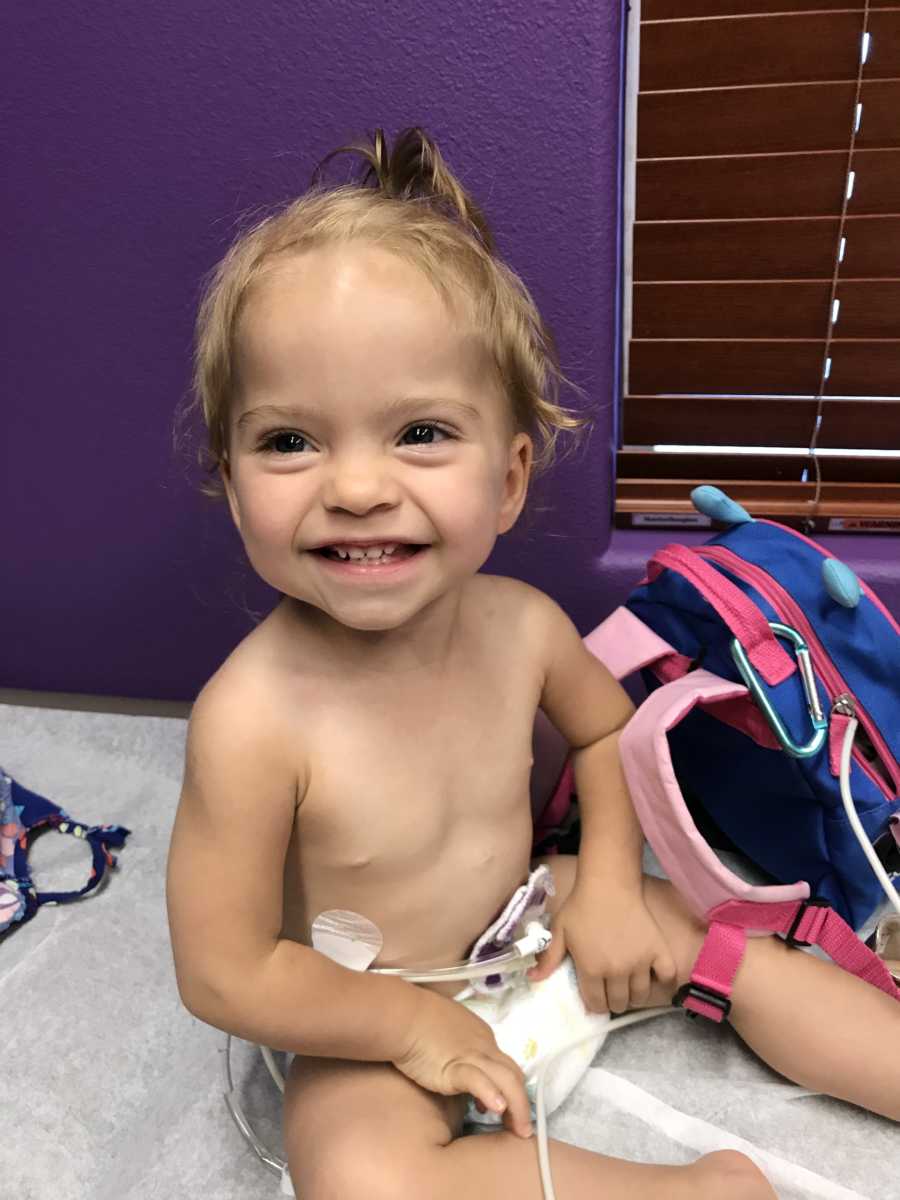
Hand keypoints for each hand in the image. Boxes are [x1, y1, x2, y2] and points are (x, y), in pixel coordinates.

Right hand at [393, 987, 532, 1138]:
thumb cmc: (420, 1020)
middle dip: (522, 1103)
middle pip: (514, 1075)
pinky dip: (491, 1093)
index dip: (509, 1089)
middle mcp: (484, 1047)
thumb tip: (460, 1069)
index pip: (505, 1066)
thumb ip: (460, 1048)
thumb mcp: (450, 1031)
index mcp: (482, 1038)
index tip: (504, 1109)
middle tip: (521, 1128)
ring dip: (518, 1107)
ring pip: (507, 1080)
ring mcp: (471, 1057)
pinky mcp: (454, 1068)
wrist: (403, 1016)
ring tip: (518, 1131)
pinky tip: (496, 1108)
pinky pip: (478, 1080)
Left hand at [527, 882, 676, 1013]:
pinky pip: (666, 976)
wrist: (608, 884)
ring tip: (629, 988)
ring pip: (641, 995)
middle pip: (619, 1003)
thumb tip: (533, 978)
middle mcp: (617, 971)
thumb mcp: (559, 931)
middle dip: (613, 1002)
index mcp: (591, 969)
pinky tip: (652, 976)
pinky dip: (662, 981)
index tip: (596, 1000)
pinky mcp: (658, 951)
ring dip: (634, 995)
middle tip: (612, 993)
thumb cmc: (580, 906)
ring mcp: (640, 962)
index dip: (595, 1005)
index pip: (596, 1004)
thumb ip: (549, 958)